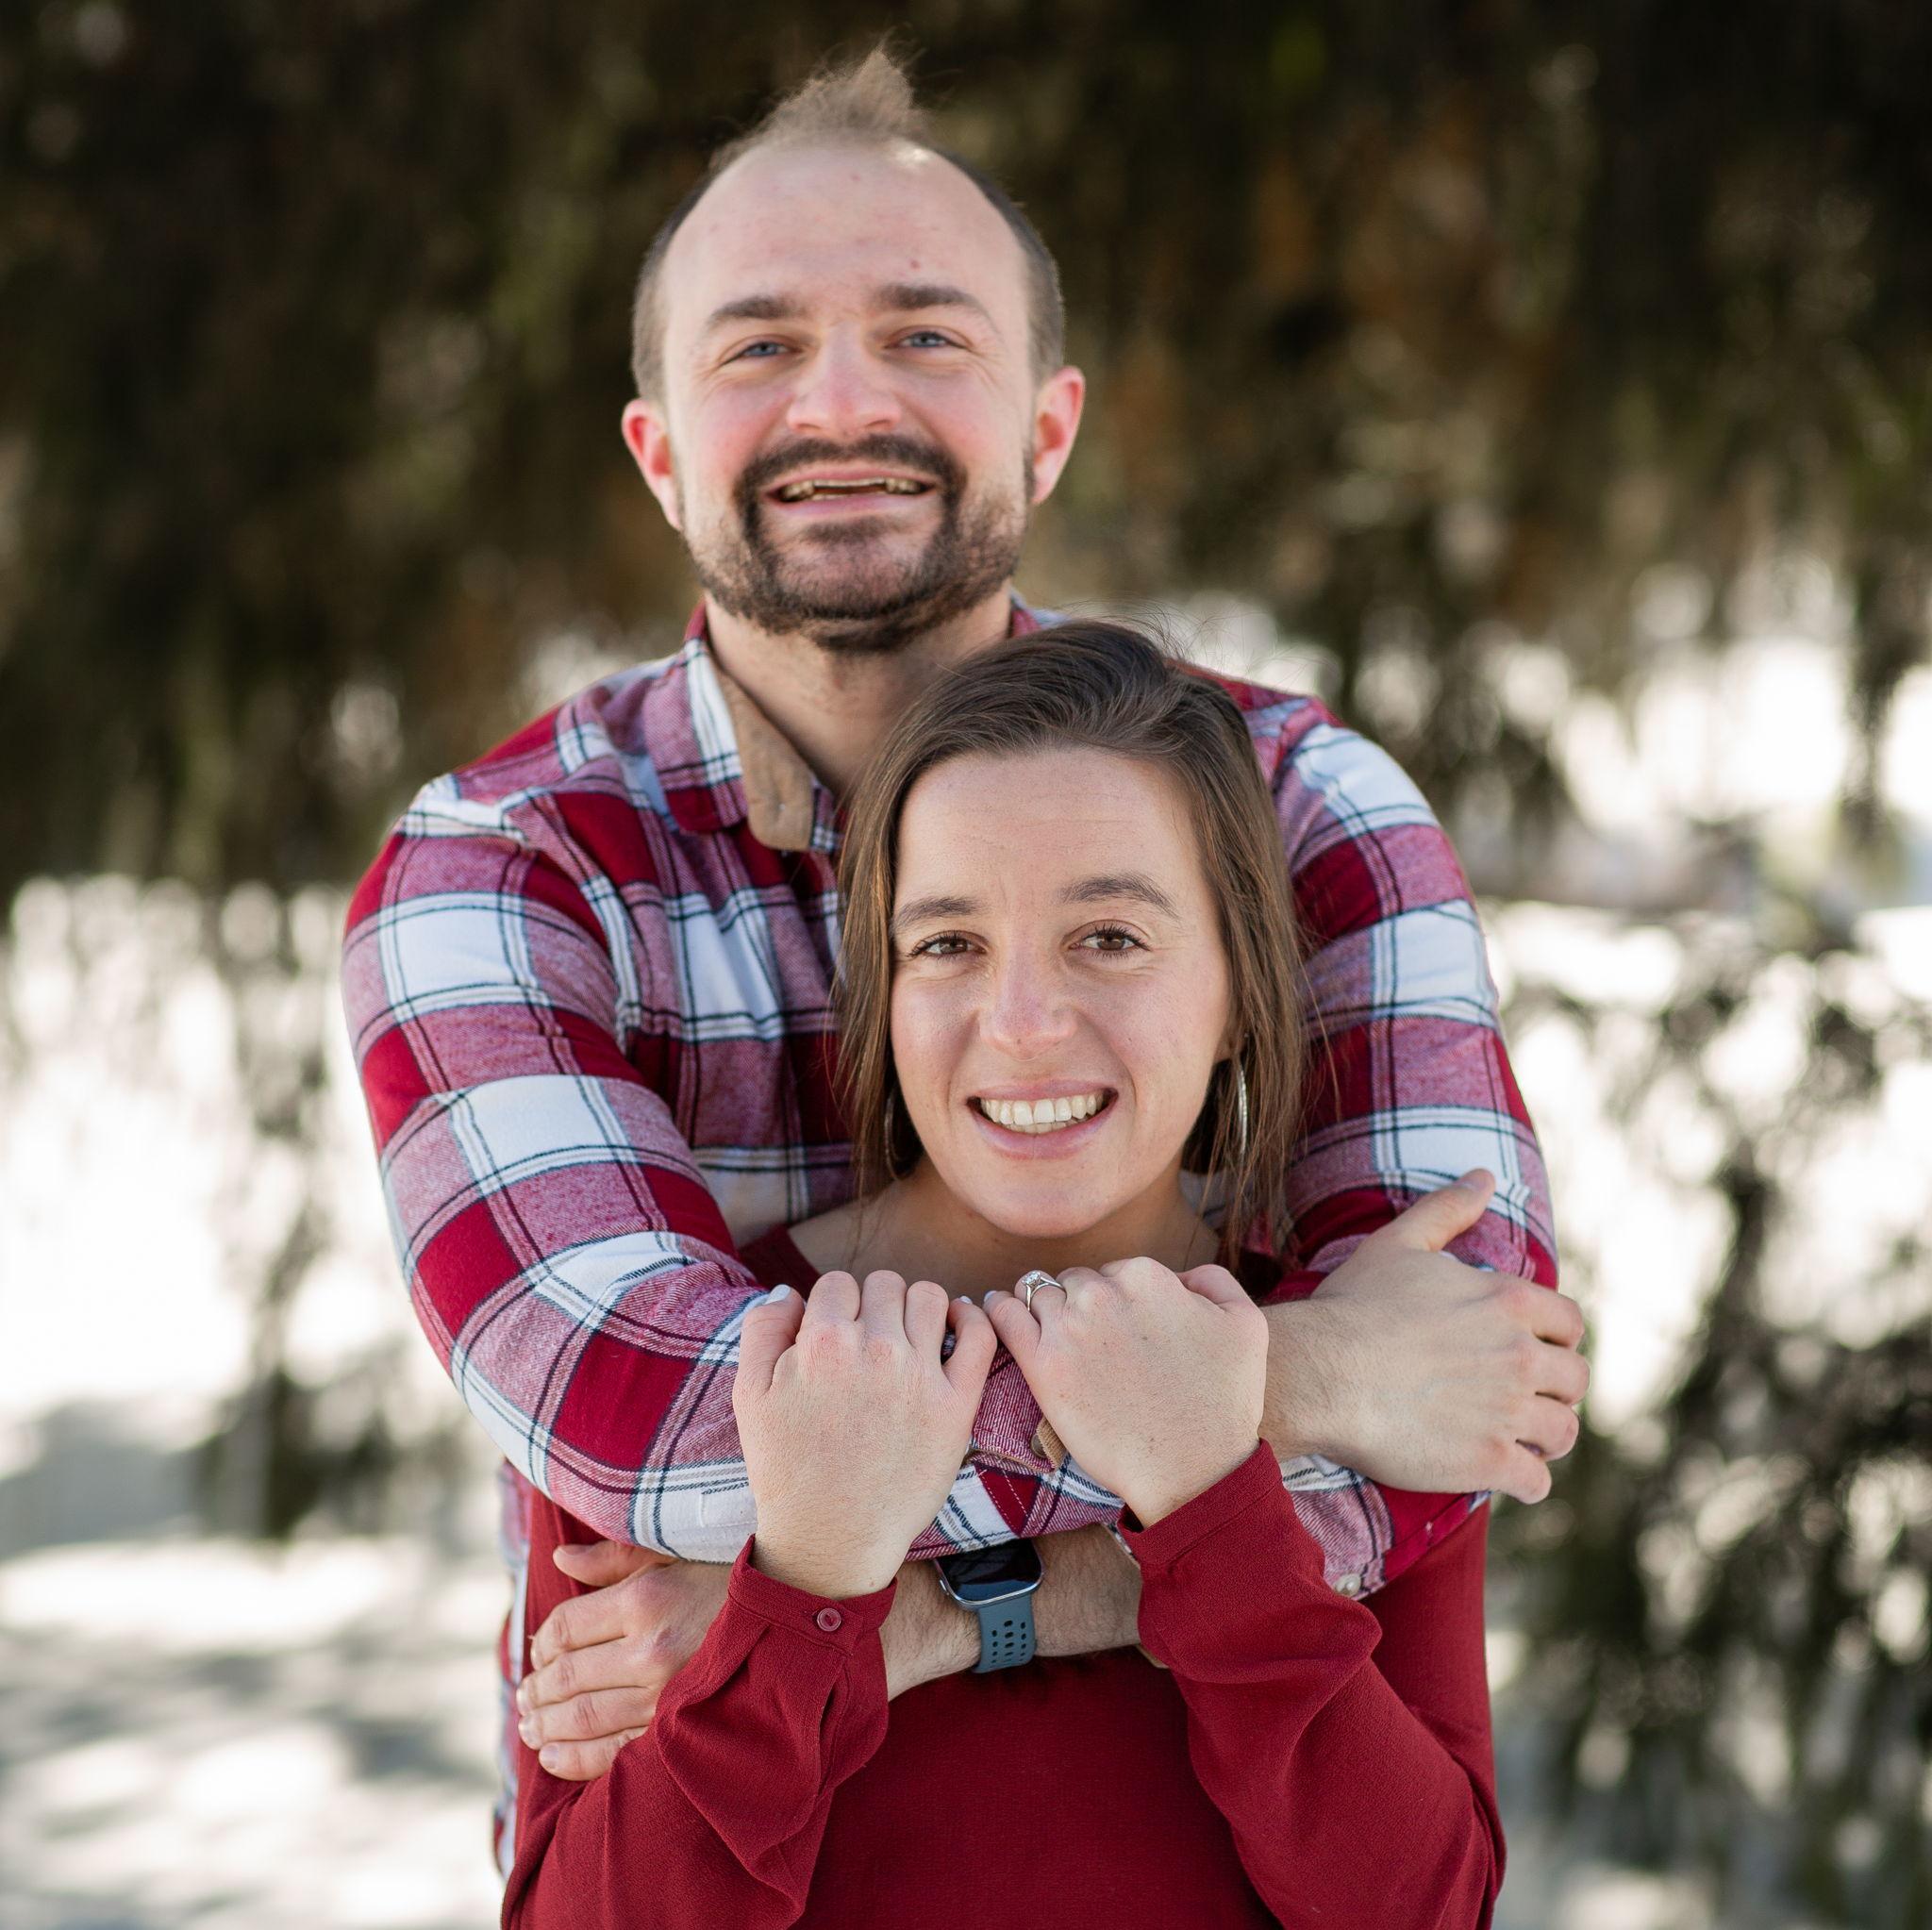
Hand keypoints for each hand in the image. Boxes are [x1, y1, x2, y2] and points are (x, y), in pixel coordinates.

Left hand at [517, 1541, 729, 1778]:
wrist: (789, 1611)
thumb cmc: (724, 1578)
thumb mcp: (669, 1555)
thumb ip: (612, 1558)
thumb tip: (560, 1559)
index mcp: (645, 1598)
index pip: (566, 1627)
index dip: (541, 1642)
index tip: (536, 1651)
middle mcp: (651, 1648)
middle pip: (567, 1675)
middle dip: (536, 1689)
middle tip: (522, 1696)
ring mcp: (665, 1693)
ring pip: (583, 1717)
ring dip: (545, 1725)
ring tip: (528, 1726)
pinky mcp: (678, 1728)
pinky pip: (615, 1752)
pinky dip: (575, 1759)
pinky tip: (551, 1755)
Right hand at [735, 1272, 997, 1597]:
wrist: (831, 1537)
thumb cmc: (786, 1469)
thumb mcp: (749, 1395)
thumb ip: (762, 1328)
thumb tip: (793, 1290)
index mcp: (823, 1341)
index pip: (838, 1283)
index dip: (835, 1306)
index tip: (837, 1335)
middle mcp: (876, 1349)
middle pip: (884, 1284)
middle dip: (873, 1305)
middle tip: (869, 1340)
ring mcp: (920, 1376)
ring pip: (929, 1296)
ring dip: (916, 1307)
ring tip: (907, 1336)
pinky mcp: (956, 1405)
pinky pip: (978, 1335)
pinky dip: (971, 1319)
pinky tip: (954, 1328)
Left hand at [986, 1257, 1267, 1525]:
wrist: (1193, 1470)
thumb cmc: (1224, 1403)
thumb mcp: (1246, 1324)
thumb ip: (1212, 1280)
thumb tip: (1177, 1275)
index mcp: (1147, 1278)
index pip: (1115, 1271)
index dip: (1118, 1300)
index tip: (1122, 1330)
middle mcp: (1103, 1295)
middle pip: (1074, 1281)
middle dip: (1080, 1303)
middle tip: (1090, 1341)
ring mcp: (1069, 1329)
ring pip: (1036, 1293)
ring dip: (1039, 1306)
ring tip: (1042, 1327)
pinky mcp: (1042, 1366)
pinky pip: (1003, 1316)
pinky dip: (996, 1307)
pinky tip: (997, 1310)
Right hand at [1276, 1171, 1588, 1502]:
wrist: (1320, 1372)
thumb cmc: (1354, 1305)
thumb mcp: (1399, 1243)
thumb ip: (1448, 1208)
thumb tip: (1484, 1174)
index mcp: (1509, 1301)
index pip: (1570, 1324)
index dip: (1556, 1338)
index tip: (1534, 1350)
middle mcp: (1519, 1356)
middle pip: (1574, 1380)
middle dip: (1555, 1389)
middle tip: (1526, 1397)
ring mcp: (1507, 1412)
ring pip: (1562, 1433)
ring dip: (1547, 1437)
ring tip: (1523, 1440)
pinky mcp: (1487, 1461)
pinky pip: (1536, 1481)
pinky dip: (1528, 1481)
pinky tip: (1507, 1475)